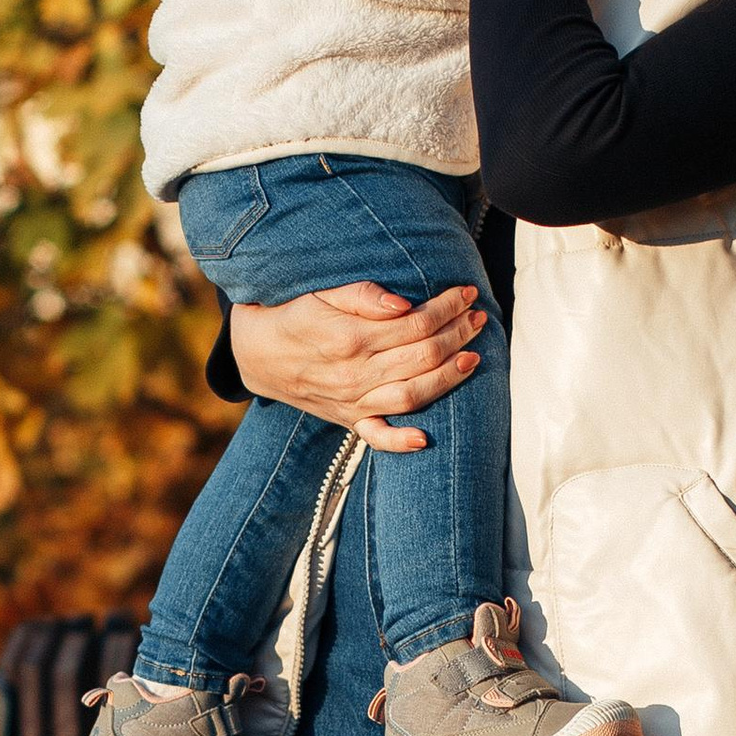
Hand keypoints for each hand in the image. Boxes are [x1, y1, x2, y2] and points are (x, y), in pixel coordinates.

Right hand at [230, 279, 484, 456]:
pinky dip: (401, 442)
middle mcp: (354, 375)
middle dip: (457, 334)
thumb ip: (362, 296)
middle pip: (422, 356)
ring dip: (449, 377)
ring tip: (473, 357)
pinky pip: (377, 436)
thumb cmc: (295, 315)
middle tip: (478, 317)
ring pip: (413, 394)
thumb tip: (404, 304)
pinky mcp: (348, 419)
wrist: (257, 353)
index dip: (446, 308)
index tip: (465, 294)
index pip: (415, 323)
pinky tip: (426, 438)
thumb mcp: (321, 294)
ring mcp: (352, 402)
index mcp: (350, 338)